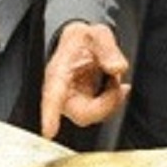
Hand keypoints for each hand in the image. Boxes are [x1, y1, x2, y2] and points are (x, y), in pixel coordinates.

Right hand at [40, 22, 129, 138]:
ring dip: (111, 100)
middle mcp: (63, 92)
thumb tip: (117, 68)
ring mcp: (74, 101)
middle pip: (81, 114)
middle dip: (106, 103)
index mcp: (58, 73)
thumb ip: (107, 49)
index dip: (50, 115)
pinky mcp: (86, 105)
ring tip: (113, 76)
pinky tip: (115, 86)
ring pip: (94, 115)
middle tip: (116, 82)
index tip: (48, 131)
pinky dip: (113, 101)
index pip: (52, 96)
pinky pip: (101, 113)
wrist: (85, 42)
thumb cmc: (83, 40)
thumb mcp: (97, 34)